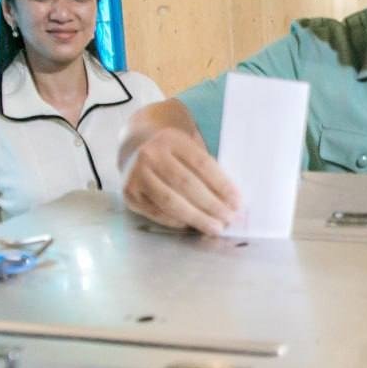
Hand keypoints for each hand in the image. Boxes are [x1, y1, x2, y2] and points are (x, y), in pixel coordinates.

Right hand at [122, 127, 240, 234]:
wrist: (135, 148)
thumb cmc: (173, 152)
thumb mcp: (189, 148)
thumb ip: (207, 169)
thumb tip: (230, 201)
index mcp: (172, 139)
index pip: (202, 164)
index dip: (222, 185)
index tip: (237, 202)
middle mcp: (150, 155)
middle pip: (186, 185)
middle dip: (211, 205)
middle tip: (229, 219)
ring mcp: (136, 175)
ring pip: (171, 202)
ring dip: (197, 218)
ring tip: (215, 227)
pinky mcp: (129, 194)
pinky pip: (157, 213)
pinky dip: (177, 221)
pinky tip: (191, 226)